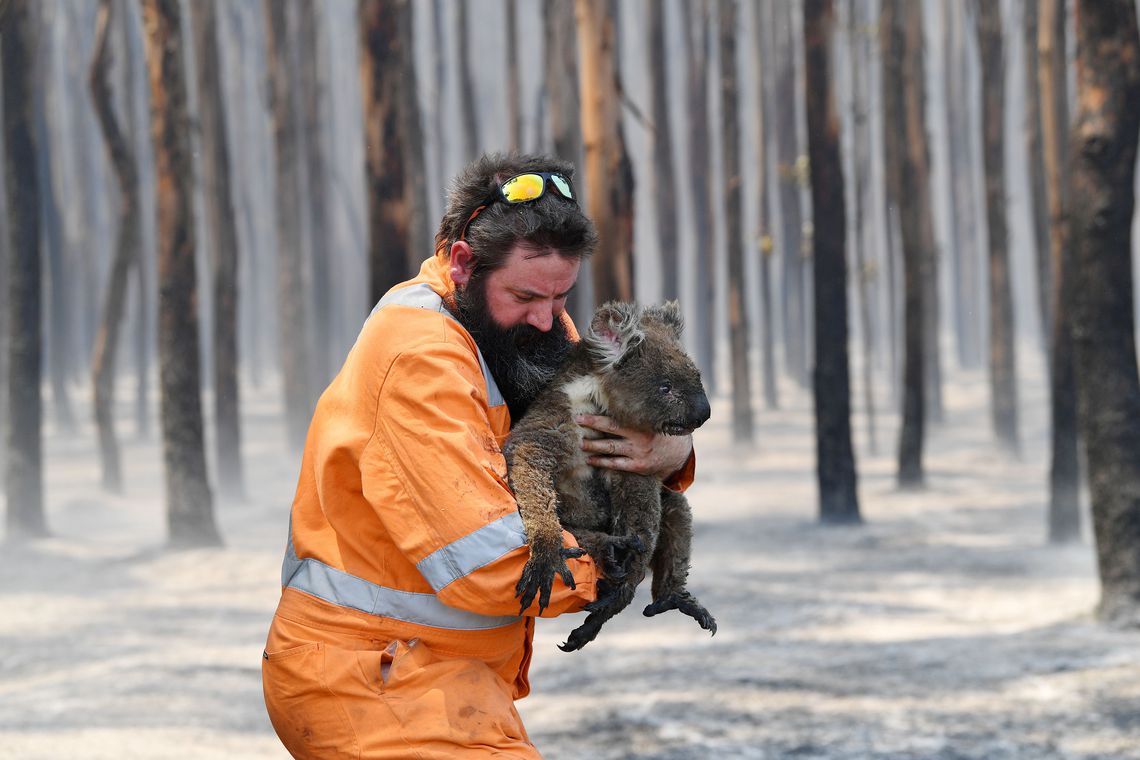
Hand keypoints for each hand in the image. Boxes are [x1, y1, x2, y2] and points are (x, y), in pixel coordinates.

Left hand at [574, 413, 692, 479]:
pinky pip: (616, 464)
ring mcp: (639, 453)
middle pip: (611, 430)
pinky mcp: (638, 466)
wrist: (678, 453)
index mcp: (643, 423)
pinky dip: (602, 462)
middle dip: (592, 425)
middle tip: (577, 421)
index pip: (617, 417)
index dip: (598, 416)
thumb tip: (617, 394)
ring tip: (580, 443)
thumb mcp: (654, 418)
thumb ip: (638, 411)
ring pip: (611, 448)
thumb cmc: (660, 431)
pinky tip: (590, 459)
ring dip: (593, 446)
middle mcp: (640, 437)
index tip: (582, 413)